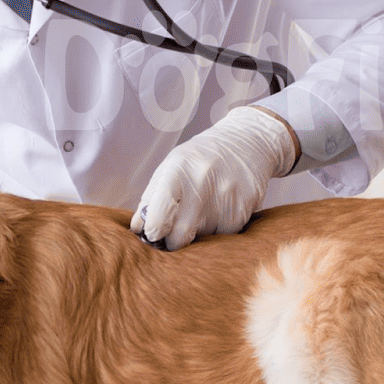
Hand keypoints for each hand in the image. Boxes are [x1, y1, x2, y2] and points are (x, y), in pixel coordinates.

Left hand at [131, 105, 298, 250]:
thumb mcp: (171, 166)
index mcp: (177, 170)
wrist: (246, 141)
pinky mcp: (245, 207)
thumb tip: (137, 230)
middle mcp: (202, 182)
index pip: (159, 214)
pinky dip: (219, 230)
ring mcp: (226, 196)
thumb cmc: (200, 157)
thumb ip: (151, 197)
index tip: (154, 234)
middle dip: (174, 242)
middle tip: (174, 236)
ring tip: (202, 213)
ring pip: (204, 238)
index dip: (154, 231)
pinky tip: (220, 212)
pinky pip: (225, 235)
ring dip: (199, 233)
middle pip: (182, 235)